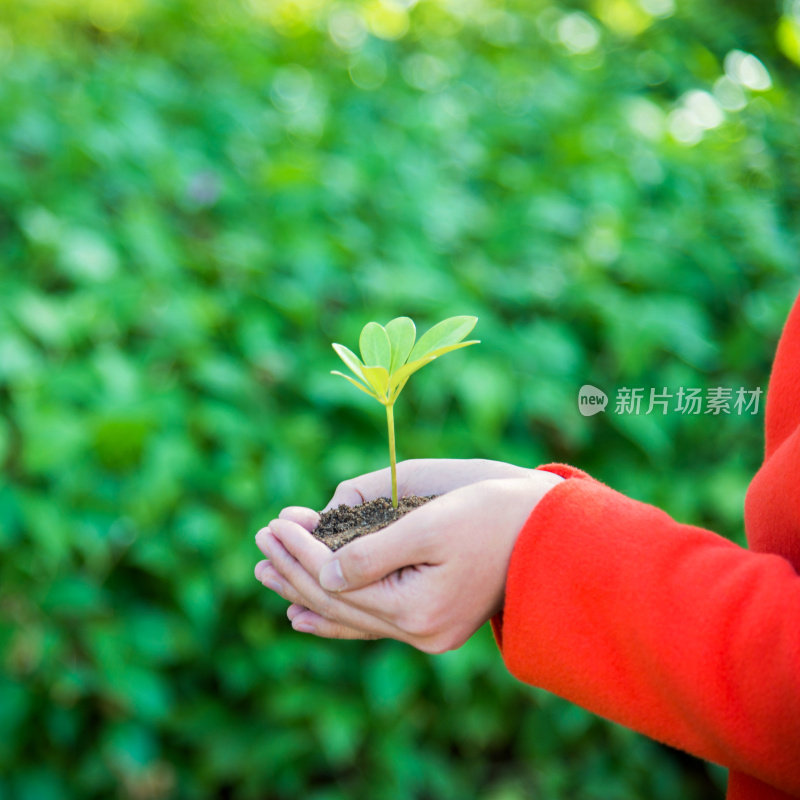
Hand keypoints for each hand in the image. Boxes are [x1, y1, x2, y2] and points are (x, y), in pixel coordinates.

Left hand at [254, 470, 563, 652]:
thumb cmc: (494, 516)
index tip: (272, 524)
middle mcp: (417, 630)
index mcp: (415, 608)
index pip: (336, 578)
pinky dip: (335, 615)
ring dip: (305, 591)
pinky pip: (370, 622)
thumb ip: (372, 551)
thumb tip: (325, 572)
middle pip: (337, 601)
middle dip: (294, 568)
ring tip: (266, 576)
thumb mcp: (430, 523)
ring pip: (349, 614)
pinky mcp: (431, 622)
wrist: (551, 535)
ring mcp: (425, 631)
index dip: (300, 549)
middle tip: (259, 540)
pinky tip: (304, 615)